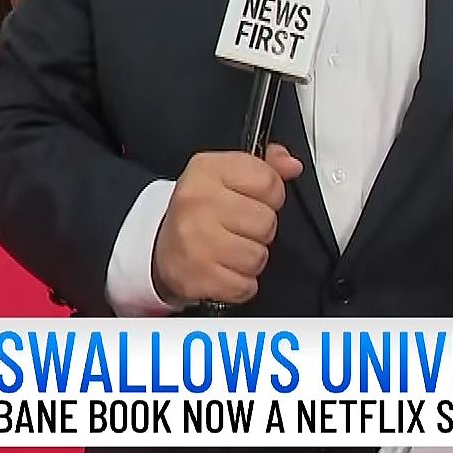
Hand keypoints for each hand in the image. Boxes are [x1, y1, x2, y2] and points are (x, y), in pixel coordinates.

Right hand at [153, 145, 301, 304]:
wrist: (161, 249)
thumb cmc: (199, 212)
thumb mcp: (227, 176)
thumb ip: (265, 167)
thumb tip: (292, 165)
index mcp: (207, 170)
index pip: (270, 183)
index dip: (270, 196)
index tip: (252, 200)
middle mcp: (198, 202)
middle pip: (267, 222)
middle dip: (260, 230)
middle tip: (237, 229)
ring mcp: (196, 241)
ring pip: (258, 256)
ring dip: (251, 259)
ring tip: (230, 251)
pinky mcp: (197, 277)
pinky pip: (245, 286)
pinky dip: (240, 284)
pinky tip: (224, 271)